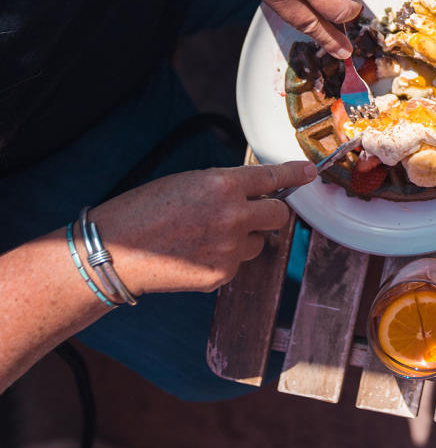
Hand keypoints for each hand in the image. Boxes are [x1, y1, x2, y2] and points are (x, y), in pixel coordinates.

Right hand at [88, 161, 315, 294]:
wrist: (114, 252)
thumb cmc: (144, 211)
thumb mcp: (188, 183)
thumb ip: (225, 187)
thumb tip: (256, 192)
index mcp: (223, 185)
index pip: (273, 177)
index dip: (295, 175)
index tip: (309, 173)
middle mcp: (234, 216)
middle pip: (279, 216)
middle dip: (272, 213)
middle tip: (254, 212)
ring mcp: (230, 248)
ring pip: (259, 242)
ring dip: (245, 238)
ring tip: (206, 235)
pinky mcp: (222, 274)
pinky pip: (238, 263)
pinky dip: (224, 258)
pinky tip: (195, 254)